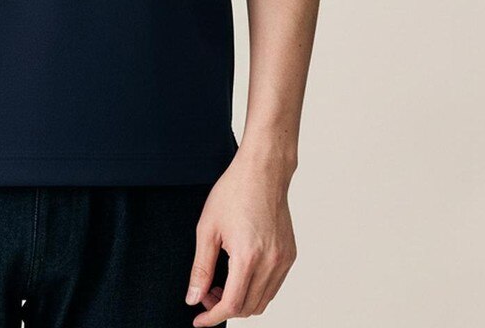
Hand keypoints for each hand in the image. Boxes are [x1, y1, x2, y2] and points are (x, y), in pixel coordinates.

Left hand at [183, 153, 297, 324]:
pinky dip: (256, 290)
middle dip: (224, 308)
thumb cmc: (234, 192)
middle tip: (207, 293)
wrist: (262, 171)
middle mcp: (271, 263)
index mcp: (248, 257)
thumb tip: (194, 298)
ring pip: (263, 301)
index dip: (212, 317)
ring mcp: (283, 260)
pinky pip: (273, 286)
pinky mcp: (290, 255)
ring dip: (241, 302)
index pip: (231, 305)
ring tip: (222, 284)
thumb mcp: (207, 228)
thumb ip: (200, 267)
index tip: (199, 319)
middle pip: (248, 308)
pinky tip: (240, 273)